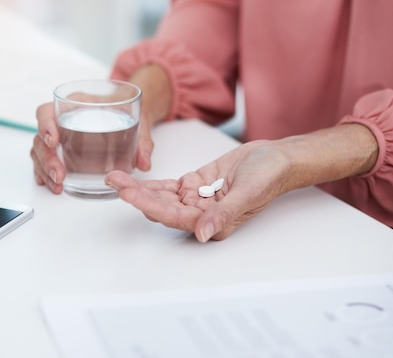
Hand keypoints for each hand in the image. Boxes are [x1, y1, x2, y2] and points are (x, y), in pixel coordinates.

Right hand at [30, 102, 155, 193]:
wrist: (125, 112)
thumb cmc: (124, 111)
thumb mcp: (137, 121)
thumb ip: (142, 141)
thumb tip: (144, 162)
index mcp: (75, 104)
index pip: (47, 111)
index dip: (45, 125)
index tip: (53, 140)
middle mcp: (61, 119)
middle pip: (41, 137)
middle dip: (47, 158)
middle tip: (59, 174)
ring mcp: (59, 136)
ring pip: (40, 152)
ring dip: (45, 170)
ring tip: (58, 184)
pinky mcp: (60, 150)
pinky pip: (44, 161)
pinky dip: (45, 174)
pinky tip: (50, 184)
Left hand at [105, 141, 290, 241]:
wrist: (278, 159)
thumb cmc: (269, 176)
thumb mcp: (248, 193)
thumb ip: (224, 214)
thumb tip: (204, 234)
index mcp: (214, 223)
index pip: (174, 216)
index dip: (149, 205)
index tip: (128, 194)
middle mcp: (202, 214)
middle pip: (162, 207)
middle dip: (137, 195)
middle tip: (114, 181)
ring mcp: (198, 199)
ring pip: (162, 196)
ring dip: (140, 188)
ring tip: (117, 177)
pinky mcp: (197, 184)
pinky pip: (170, 186)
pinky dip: (153, 183)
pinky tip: (134, 179)